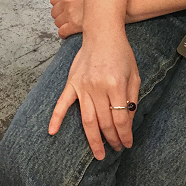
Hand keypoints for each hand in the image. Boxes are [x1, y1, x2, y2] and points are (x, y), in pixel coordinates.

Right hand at [48, 31, 140, 158]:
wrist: (103, 33)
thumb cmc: (121, 54)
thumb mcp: (134, 75)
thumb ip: (132, 99)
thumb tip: (127, 123)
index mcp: (115, 86)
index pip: (120, 119)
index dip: (124, 135)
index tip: (127, 144)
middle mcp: (97, 88)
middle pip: (104, 122)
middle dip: (111, 139)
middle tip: (116, 149)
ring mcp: (82, 86)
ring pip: (86, 120)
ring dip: (93, 139)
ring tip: (98, 153)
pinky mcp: (72, 83)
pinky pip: (62, 103)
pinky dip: (56, 118)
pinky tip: (52, 132)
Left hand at [50, 0, 83, 37]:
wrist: (118, 4)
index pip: (53, 0)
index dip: (59, 7)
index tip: (63, 10)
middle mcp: (67, 0)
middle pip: (54, 12)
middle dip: (61, 16)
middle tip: (68, 19)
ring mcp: (70, 12)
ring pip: (57, 23)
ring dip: (63, 25)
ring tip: (71, 27)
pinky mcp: (74, 24)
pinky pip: (62, 32)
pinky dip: (64, 34)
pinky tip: (69, 34)